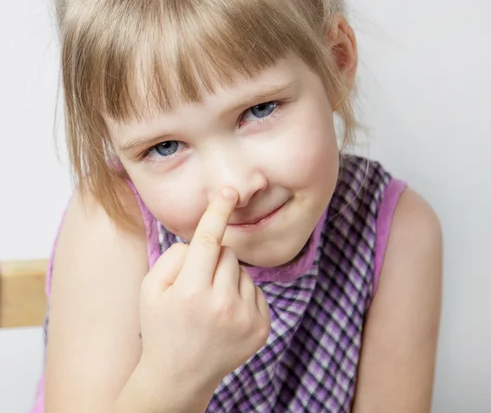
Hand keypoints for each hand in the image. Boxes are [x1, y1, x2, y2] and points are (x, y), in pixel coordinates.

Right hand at [137, 187, 270, 402]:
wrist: (179, 378)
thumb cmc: (161, 327)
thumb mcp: (150, 289)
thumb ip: (174, 257)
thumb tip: (203, 241)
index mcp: (190, 292)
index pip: (207, 240)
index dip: (218, 212)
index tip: (230, 191)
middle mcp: (222, 305)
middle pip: (227, 253)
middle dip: (213, 260)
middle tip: (197, 285)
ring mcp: (245, 319)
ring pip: (243, 270)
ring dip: (228, 277)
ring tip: (210, 304)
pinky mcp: (261, 328)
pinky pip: (256, 289)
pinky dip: (242, 294)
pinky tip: (226, 315)